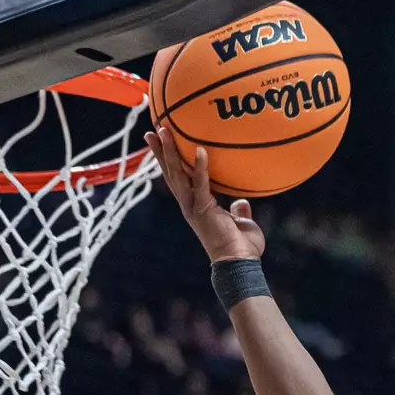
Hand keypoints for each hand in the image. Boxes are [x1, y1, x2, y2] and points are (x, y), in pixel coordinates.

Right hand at [143, 127, 265, 262]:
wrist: (239, 264)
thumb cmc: (242, 248)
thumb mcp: (241, 224)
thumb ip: (239, 211)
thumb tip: (241, 202)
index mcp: (196, 207)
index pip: (179, 179)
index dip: (170, 162)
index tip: (163, 145)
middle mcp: (190, 205)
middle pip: (170, 173)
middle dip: (161, 152)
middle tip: (153, 130)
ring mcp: (194, 207)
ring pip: (177, 174)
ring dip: (170, 152)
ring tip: (163, 130)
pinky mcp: (204, 209)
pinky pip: (202, 183)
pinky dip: (201, 166)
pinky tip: (200, 149)